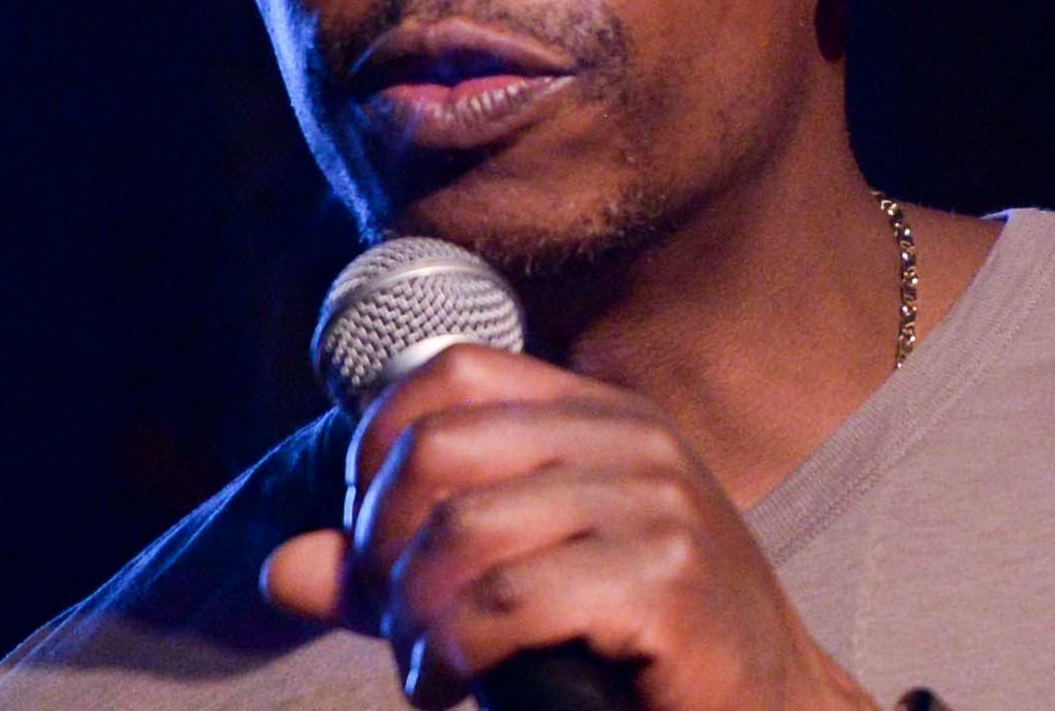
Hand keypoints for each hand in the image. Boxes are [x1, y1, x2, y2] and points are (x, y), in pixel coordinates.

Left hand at [262, 345, 878, 710]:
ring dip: (413, 616)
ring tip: (425, 667)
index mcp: (599, 415)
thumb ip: (404, 568)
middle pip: (438, 451)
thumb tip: (280, 571)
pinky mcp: (666, 583)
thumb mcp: (522, 580)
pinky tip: (454, 685)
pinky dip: (453, 651)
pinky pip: (510, 602)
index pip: (447, 376)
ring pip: (463, 532)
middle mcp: (631, 441)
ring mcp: (657, 505)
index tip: (378, 545)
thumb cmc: (640, 646)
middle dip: (383, 548)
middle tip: (396, 623)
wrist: (774, 708)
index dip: (377, 457)